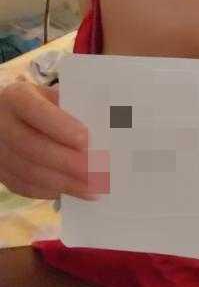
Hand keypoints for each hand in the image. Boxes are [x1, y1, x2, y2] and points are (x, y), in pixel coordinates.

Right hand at [0, 82, 97, 201]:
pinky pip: (22, 186)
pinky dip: (49, 190)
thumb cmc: (42, 104)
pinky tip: (71, 191)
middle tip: (95, 172)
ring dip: (62, 182)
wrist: (8, 117)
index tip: (86, 140)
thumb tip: (101, 128)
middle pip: (32, 146)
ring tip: (90, 188)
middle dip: (66, 162)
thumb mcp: (53, 96)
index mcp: (17, 97)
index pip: (36, 111)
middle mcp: (1, 123)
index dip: (61, 126)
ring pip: (28, 171)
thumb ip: (71, 107)